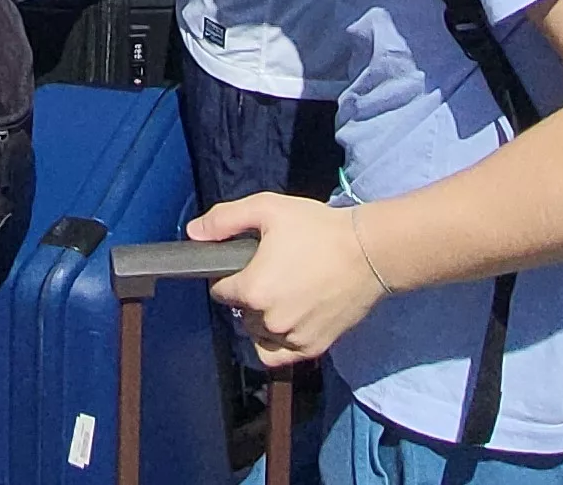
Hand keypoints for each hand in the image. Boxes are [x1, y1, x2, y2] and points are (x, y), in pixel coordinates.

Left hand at [188, 194, 386, 368]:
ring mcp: (292, 337)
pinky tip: (289, 321)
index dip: (230, 277)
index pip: (221, 292)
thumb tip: (193, 233)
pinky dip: (279, 343)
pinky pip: (280, 355)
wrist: (369, 252)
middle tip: (273, 275)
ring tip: (283, 296)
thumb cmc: (318, 228)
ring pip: (260, 335)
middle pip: (242, 314)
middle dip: (250, 297)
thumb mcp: (267, 209)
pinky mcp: (314, 347)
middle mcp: (270, 320)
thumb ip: (224, 220)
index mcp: (253, 289)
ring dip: (264, 321)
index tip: (247, 266)